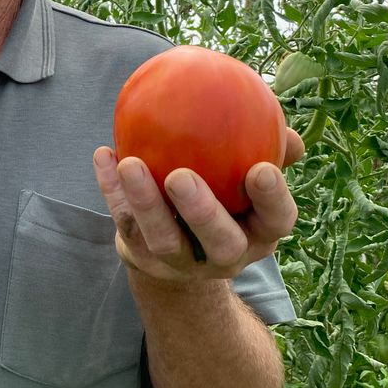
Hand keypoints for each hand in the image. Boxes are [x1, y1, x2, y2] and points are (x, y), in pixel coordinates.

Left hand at [93, 130, 302, 283]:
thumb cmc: (227, 192)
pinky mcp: (145, 259)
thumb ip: (267, 147)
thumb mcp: (249, 177)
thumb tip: (284, 124)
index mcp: (260, 232)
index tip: (260, 169)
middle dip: (201, 212)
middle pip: (220, 243)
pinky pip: (126, 224)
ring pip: (164, 240)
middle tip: (179, 177)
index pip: (277, 220)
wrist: (183, 246)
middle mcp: (227, 255)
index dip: (272, 199)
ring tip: (129, 164)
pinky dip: (113, 191)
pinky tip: (104, 155)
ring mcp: (183, 263)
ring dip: (145, 203)